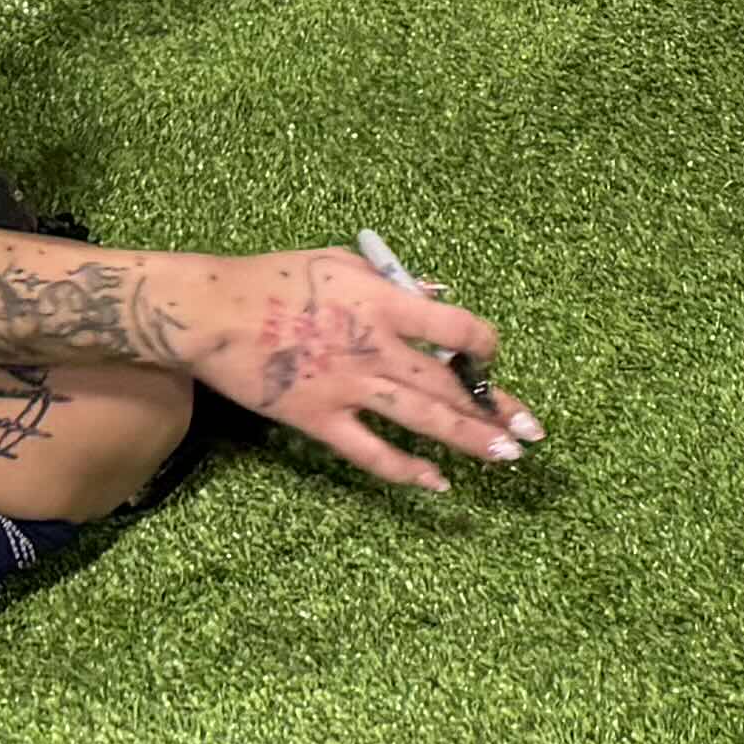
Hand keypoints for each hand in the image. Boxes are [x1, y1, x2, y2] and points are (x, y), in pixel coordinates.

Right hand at [158, 245, 537, 490]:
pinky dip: (406, 469)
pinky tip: (438, 482)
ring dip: (470, 439)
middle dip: (493, 407)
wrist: (213, 312)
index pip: (455, 327)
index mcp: (383, 302)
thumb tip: (438, 296)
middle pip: (448, 382)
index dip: (484, 344)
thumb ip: (394, 281)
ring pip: (421, 419)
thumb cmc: (277, 277)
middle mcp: (374, 348)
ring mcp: (348, 388)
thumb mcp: (342, 261)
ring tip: (508, 457)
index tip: (491, 355)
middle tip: (531, 430)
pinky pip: (371, 453)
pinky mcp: (319, 420)